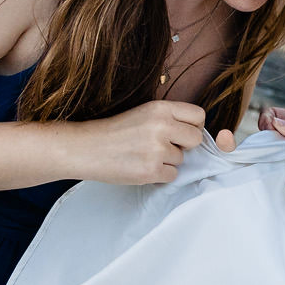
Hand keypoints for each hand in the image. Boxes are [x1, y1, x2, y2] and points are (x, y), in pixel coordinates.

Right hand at [74, 101, 207, 183]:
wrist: (86, 148)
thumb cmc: (115, 132)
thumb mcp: (144, 113)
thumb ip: (169, 118)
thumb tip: (195, 132)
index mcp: (160, 108)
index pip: (199, 115)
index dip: (193, 126)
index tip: (182, 133)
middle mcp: (162, 126)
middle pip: (196, 139)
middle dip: (185, 146)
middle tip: (165, 147)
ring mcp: (157, 149)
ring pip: (182, 159)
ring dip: (167, 161)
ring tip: (144, 156)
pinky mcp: (151, 170)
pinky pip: (172, 176)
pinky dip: (160, 175)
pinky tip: (142, 167)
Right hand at [260, 107, 284, 193]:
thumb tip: (273, 122)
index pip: (272, 115)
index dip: (267, 120)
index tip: (271, 130)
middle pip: (269, 135)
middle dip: (268, 140)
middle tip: (280, 147)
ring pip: (274, 154)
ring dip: (276, 157)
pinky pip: (284, 171)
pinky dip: (283, 170)